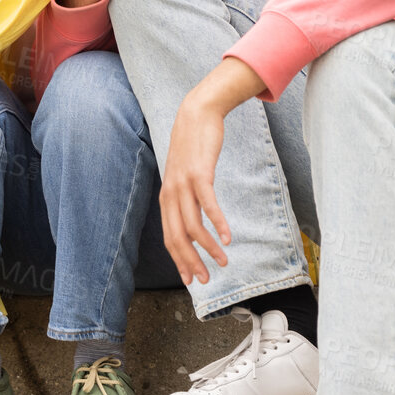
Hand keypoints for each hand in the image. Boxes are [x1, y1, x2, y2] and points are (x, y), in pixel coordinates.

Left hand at [159, 59, 265, 283]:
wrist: (195, 114)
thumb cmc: (194, 148)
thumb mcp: (186, 177)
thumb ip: (187, 199)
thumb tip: (195, 222)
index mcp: (167, 199)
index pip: (170, 238)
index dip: (180, 260)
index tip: (191, 278)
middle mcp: (171, 194)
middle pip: (178, 237)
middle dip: (191, 262)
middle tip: (205, 280)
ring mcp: (183, 184)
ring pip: (192, 226)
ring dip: (208, 247)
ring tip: (223, 260)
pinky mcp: (199, 174)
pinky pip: (208, 205)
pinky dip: (217, 223)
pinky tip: (227, 237)